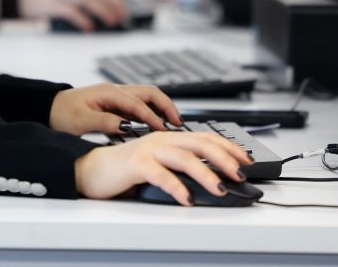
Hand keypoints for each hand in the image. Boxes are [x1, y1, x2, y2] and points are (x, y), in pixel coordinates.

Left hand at [49, 82, 180, 135]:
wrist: (49, 109)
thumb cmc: (61, 114)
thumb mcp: (81, 121)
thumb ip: (105, 122)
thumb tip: (127, 126)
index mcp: (108, 92)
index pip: (137, 103)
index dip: (152, 117)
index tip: (164, 130)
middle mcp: (115, 91)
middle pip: (149, 93)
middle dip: (166, 106)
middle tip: (178, 122)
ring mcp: (116, 97)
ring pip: (146, 98)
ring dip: (161, 109)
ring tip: (173, 124)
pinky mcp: (114, 105)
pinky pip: (138, 106)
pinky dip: (151, 113)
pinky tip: (156, 126)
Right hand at [74, 131, 252, 205]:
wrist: (91, 169)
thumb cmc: (125, 170)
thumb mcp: (157, 164)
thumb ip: (179, 167)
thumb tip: (212, 181)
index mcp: (168, 138)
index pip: (205, 137)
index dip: (228, 147)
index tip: (246, 160)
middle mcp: (161, 140)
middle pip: (200, 144)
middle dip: (225, 158)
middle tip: (240, 174)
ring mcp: (148, 150)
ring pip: (185, 158)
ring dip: (206, 174)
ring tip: (220, 189)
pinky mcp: (135, 164)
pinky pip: (161, 175)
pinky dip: (177, 187)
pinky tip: (187, 199)